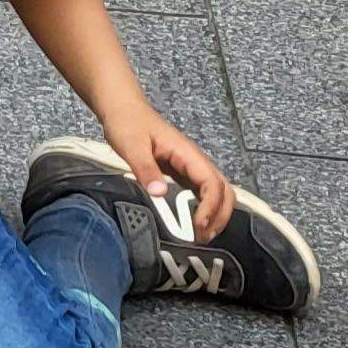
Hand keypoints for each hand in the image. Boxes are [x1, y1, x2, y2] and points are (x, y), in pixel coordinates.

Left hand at [102, 113, 235, 240]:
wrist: (123, 109)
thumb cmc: (128, 124)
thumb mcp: (132, 146)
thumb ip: (145, 169)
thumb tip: (160, 193)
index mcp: (187, 154)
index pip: (212, 183)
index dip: (210, 206)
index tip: (198, 224)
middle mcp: (195, 161)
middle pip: (224, 190)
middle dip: (220, 215)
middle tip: (204, 237)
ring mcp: (190, 167)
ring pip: (217, 192)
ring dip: (216, 214)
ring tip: (202, 235)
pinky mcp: (182, 172)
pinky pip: (202, 192)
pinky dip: (205, 208)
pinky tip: (194, 223)